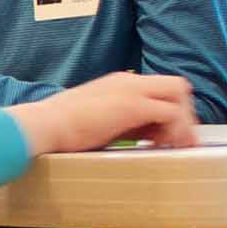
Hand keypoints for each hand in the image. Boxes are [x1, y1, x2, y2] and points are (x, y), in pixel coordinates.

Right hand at [5, 71, 198, 154]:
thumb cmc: (61, 130)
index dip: (170, 112)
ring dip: (183, 120)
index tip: (167, 137)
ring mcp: (131, 90)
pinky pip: (170, 112)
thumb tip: (137, 139)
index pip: (159, 89)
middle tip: (179, 141)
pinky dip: (175, 129)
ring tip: (176, 145)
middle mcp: (128, 81)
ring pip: (179, 92)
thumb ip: (118, 124)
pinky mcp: (132, 105)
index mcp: (119, 83)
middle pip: (176, 85)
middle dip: (184, 113)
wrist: (42, 126)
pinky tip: (165, 146)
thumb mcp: (97, 122)